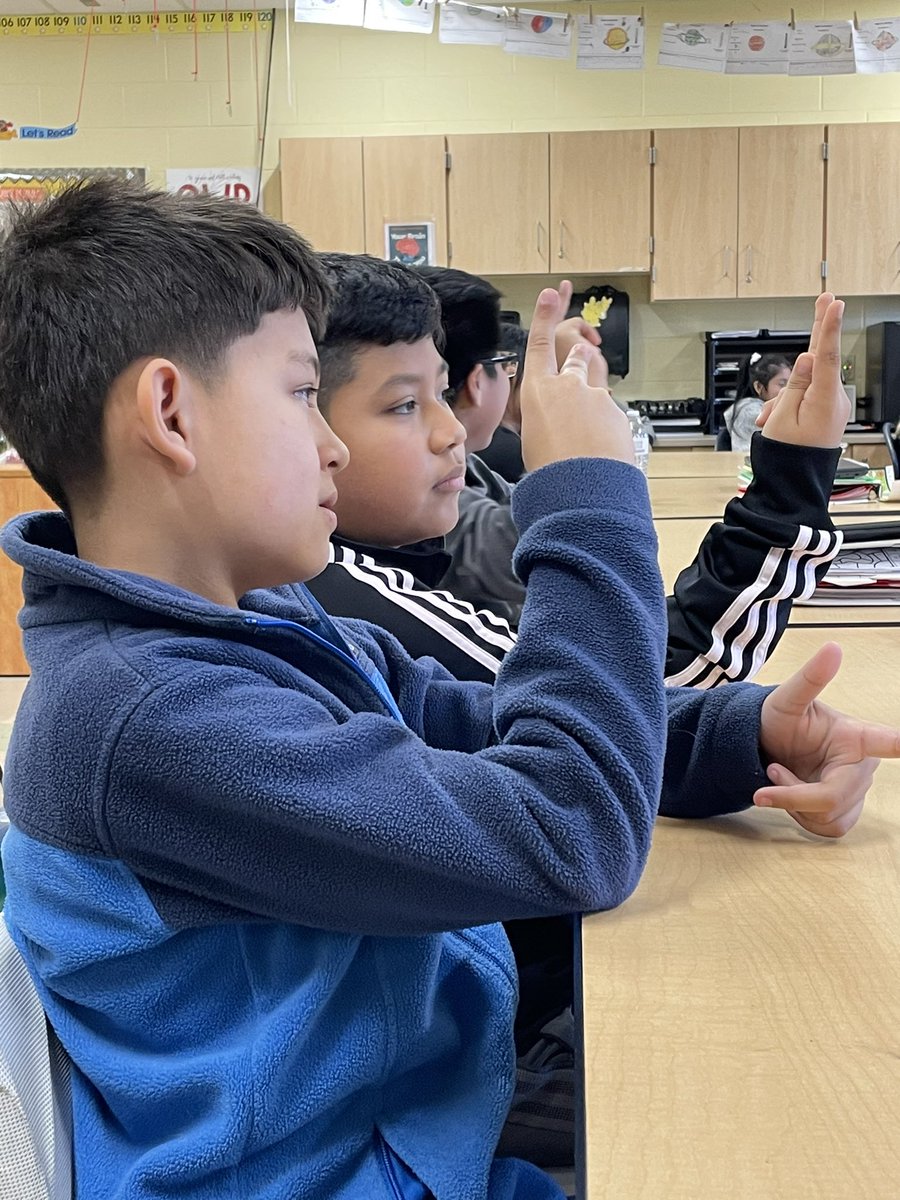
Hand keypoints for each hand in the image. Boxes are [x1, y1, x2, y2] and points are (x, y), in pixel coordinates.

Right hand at [519, 287, 632, 472]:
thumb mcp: (533, 440)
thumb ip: (545, 420)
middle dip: (580, 361)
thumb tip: (557, 424)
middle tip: (582, 361)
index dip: (545, 317)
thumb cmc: (551, 470)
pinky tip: (597, 456)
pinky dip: (605, 434)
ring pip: (595, 396)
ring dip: (591, 412)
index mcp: (539, 392)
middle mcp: (568, 386)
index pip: (540, 344)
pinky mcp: (617, 413)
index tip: (550, 294)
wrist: (582, 490)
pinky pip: (610, 419)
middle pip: (577, 361)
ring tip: (584, 443)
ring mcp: (597, 397)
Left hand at [755, 642, 899, 836]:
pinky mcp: (845, 812)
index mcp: (857, 737)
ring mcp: (856, 791)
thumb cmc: (779, 720)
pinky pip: (827, 828)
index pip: (889, 742)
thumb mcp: (787, 699)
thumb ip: (810, 678)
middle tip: (773, 770)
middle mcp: (863, 766)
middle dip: (794, 790)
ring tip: (782, 778)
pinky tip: (792, 798)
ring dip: (795, 804)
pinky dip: (801, 817)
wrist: (764, 746)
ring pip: (828, 816)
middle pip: (833, 796)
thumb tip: (832, 648)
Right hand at [758, 293, 849, 446]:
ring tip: (768, 417)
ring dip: (784, 394)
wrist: (794, 483)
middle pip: (824, 357)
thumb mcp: (782, 417)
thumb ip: (795, 385)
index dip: (829, 327)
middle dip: (823, 327)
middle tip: (828, 300)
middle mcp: (834, 400)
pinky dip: (789, 403)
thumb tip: (807, 359)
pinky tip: (773, 418)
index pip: (826, 356)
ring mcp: (832, 406)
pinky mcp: (827, 412)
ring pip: (807, 382)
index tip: (835, 304)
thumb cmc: (787, 455)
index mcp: (824, 400)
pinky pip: (807, 395)